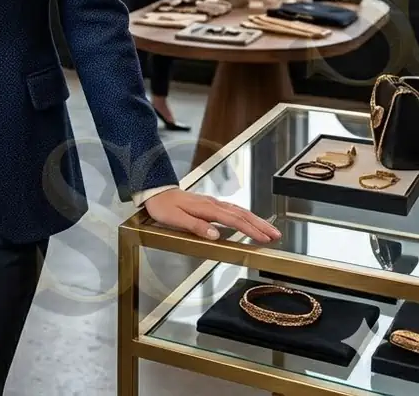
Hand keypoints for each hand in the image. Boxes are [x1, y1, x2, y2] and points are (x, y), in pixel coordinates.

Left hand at [144, 188, 281, 244]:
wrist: (155, 192)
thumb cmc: (163, 207)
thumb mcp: (175, 219)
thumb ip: (196, 226)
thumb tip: (216, 235)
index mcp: (206, 209)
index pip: (233, 220)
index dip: (251, 230)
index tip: (265, 238)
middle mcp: (212, 204)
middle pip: (241, 214)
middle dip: (260, 225)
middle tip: (277, 235)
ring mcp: (212, 203)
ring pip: (238, 210)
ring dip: (255, 220)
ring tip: (269, 230)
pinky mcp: (209, 204)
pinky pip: (232, 209)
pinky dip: (245, 215)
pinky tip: (249, 220)